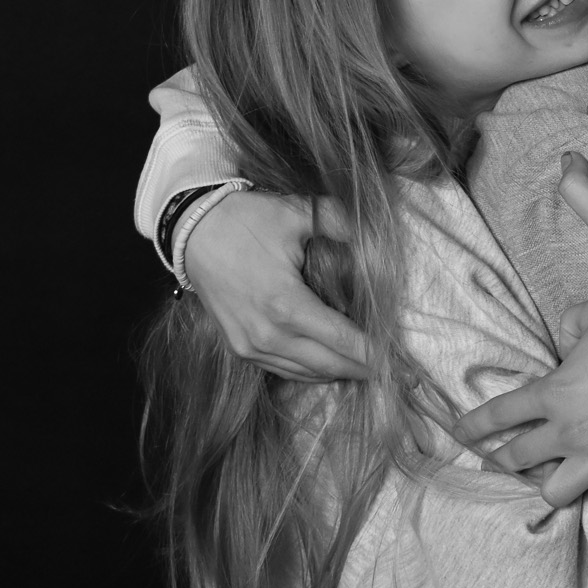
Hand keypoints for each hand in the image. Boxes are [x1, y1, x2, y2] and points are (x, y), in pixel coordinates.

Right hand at [181, 190, 372, 380]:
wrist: (191, 230)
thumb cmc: (245, 221)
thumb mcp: (298, 213)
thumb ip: (341, 223)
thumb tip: (372, 236)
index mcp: (286, 305)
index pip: (342, 340)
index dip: (371, 350)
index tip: (396, 356)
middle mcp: (268, 335)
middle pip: (328, 365)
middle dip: (361, 368)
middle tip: (389, 368)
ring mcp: (250, 346)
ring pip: (305, 373)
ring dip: (336, 372)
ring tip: (364, 366)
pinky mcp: (238, 348)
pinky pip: (282, 370)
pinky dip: (309, 370)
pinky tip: (328, 364)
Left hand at [451, 293, 587, 512]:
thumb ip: (569, 326)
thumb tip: (565, 343)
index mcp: (553, 391)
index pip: (497, 414)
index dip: (473, 426)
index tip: (460, 435)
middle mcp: (568, 431)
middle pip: (517, 460)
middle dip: (503, 462)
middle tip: (501, 463)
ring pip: (555, 494)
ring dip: (554, 486)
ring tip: (561, 480)